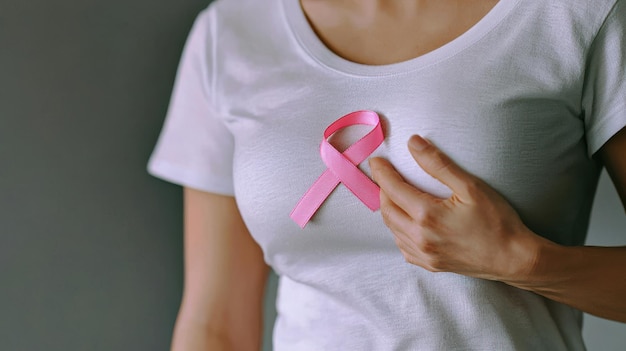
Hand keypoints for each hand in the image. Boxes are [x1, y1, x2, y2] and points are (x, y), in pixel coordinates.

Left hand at [369, 135, 541, 281]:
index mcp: (426, 215)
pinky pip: (402, 246)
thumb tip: (414, 143)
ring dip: (389, 210)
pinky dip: (398, 230)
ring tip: (394, 194)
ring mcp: (423, 254)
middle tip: (384, 175)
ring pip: (392, 229)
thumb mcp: (470, 186)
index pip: (392, 189)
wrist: (514, 258)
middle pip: (386, 209)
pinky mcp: (429, 264)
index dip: (381, 172)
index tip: (376, 161)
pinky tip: (406, 221)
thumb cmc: (497, 221)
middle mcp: (419, 237)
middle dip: (382, 190)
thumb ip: (438, 164)